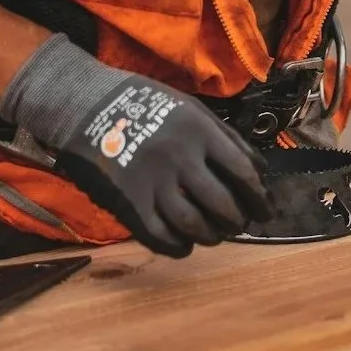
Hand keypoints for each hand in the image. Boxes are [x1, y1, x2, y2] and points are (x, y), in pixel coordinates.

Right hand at [1, 37, 270, 256]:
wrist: (86, 105)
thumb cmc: (145, 104)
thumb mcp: (191, 108)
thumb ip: (225, 137)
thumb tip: (258, 170)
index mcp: (199, 132)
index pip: (242, 173)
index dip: (258, 197)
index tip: (264, 210)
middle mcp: (180, 158)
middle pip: (221, 204)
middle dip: (237, 221)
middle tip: (239, 225)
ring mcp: (153, 181)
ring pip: (192, 224)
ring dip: (210, 236)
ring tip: (215, 235)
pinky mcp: (128, 201)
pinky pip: (158, 235)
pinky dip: (177, 246)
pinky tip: (185, 245)